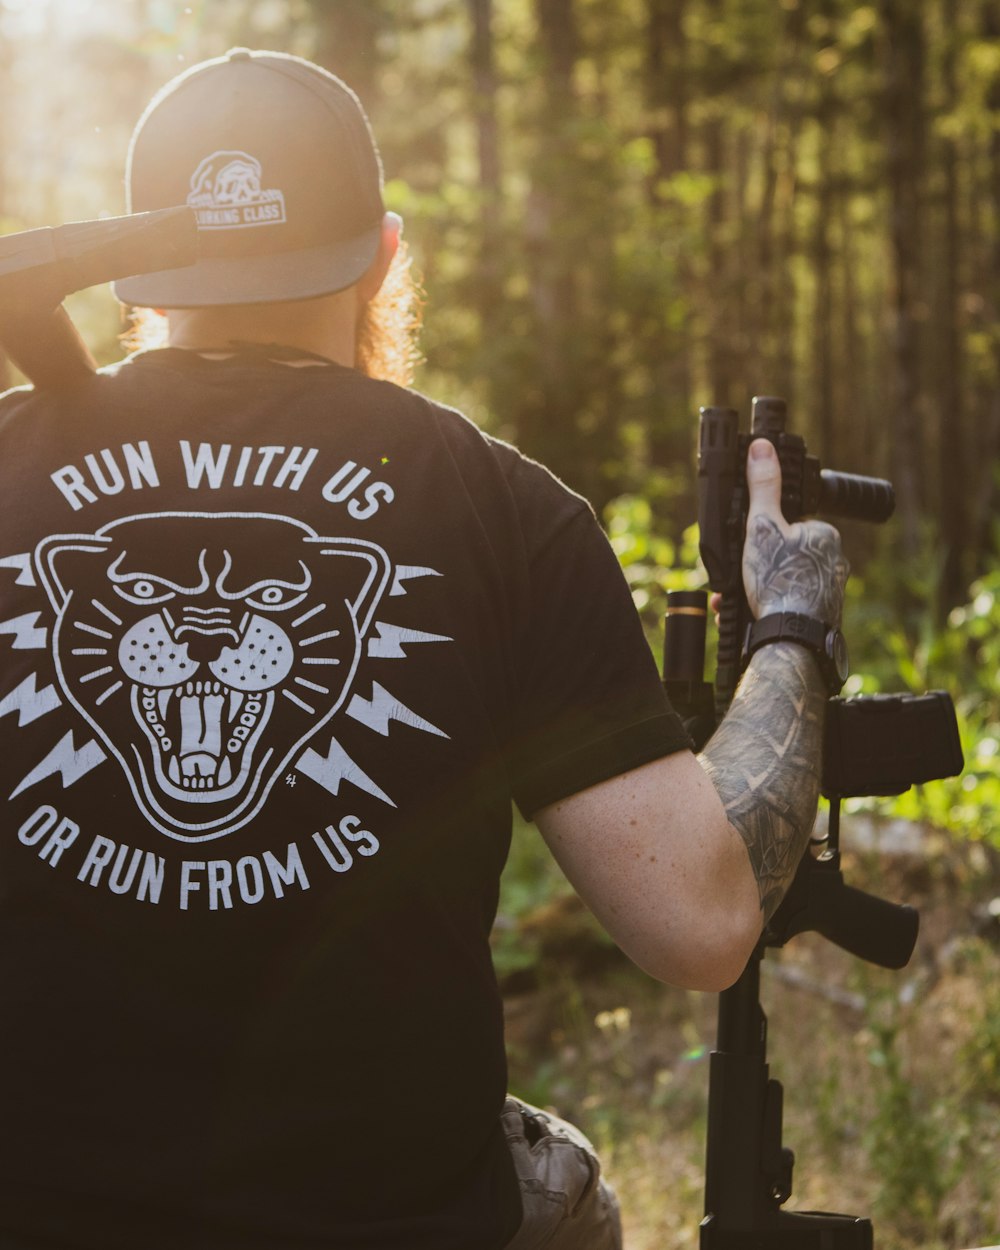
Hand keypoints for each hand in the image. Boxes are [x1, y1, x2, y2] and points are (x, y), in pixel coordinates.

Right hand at [742, 438, 848, 624]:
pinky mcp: (824, 616)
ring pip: (787, 582)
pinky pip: (792, 605)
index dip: (762, 536)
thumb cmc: (780, 581)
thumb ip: (763, 488)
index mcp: (823, 535)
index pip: (789, 525)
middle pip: (786, 555)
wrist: (792, 639)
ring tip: (739, 602)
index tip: (747, 549)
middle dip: (758, 567)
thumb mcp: (762, 526)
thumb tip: (764, 448)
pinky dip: (771, 609)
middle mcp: (834, 561)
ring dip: (759, 590)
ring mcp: (831, 591)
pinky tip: (754, 618)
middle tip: (738, 578)